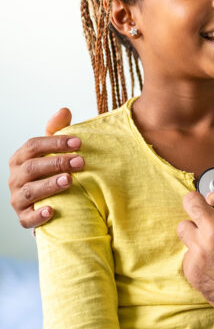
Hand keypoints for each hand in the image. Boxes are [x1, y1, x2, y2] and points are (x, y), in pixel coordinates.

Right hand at [8, 108, 83, 228]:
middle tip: (81, 162)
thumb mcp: (54, 151)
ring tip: (69, 180)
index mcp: (21, 159)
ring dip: (49, 185)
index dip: (55, 143)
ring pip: (30, 192)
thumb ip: (58, 132)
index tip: (79, 142)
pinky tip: (52, 210)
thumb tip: (65, 110)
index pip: (33, 146)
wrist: (52, 202)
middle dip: (57, 163)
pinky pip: (27, 218)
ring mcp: (18, 199)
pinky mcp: (24, 218)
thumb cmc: (51, 171)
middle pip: (32, 168)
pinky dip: (38, 215)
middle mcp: (15, 178)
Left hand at [178, 190, 213, 328]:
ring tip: (204, 240)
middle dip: (195, 203)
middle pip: (191, 202)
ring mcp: (201, 250)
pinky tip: (211, 265)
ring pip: (183, 227)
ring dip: (193, 231)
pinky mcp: (192, 269)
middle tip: (198, 208)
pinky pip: (188, 254)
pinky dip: (197, 257)